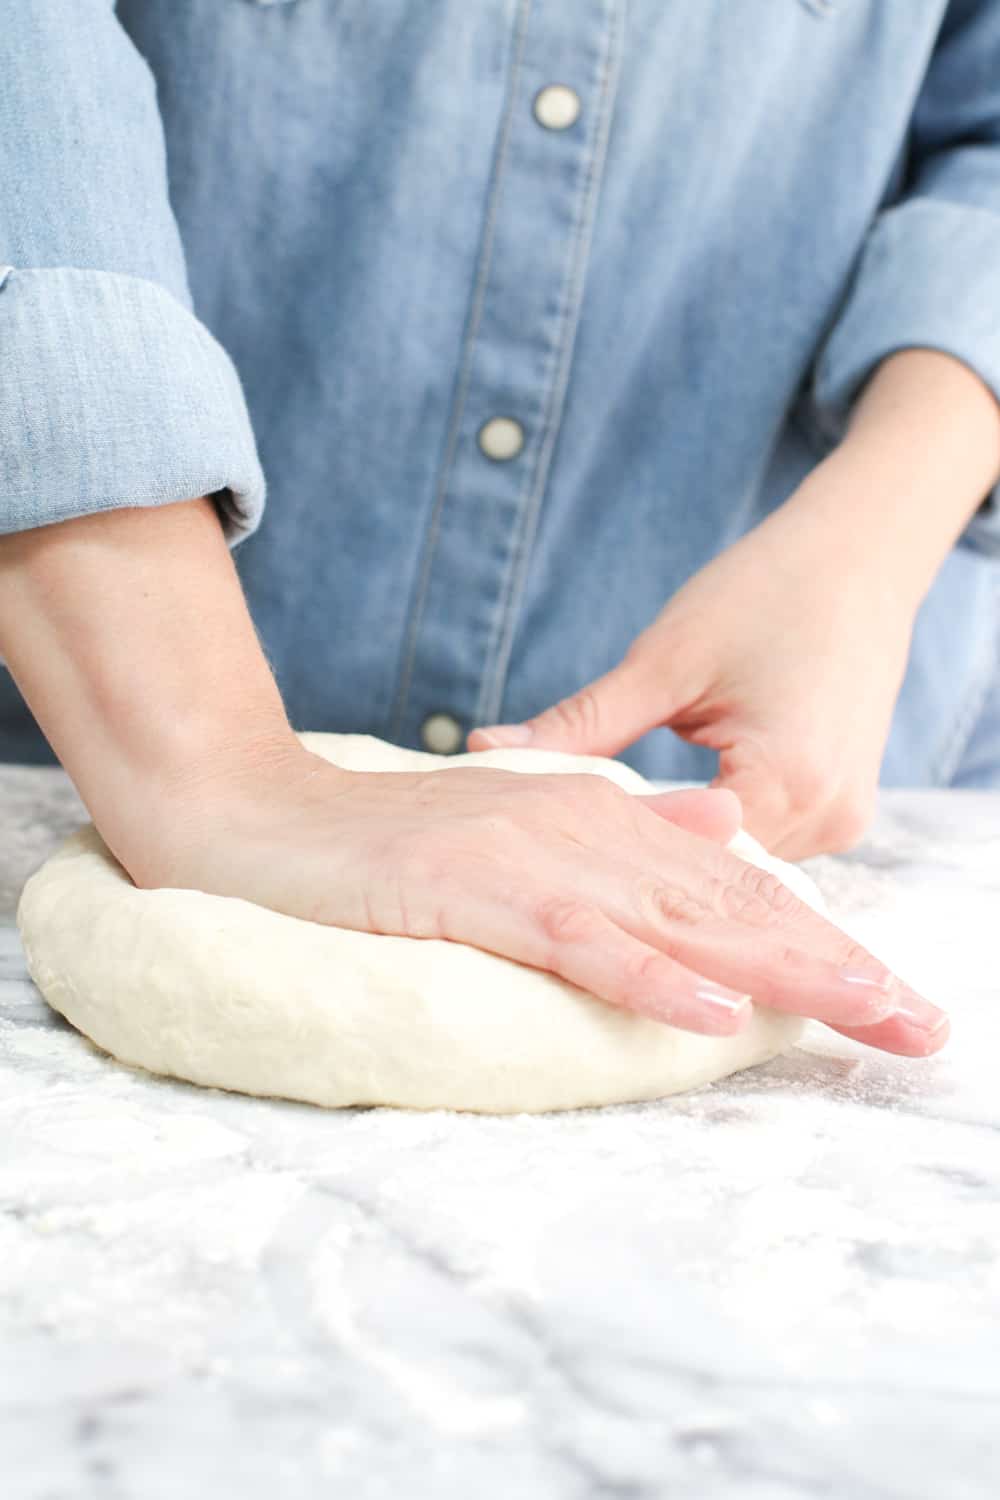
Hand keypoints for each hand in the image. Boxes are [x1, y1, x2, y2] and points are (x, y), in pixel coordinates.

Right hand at [133, 741, 947, 1056]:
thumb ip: (622, 826)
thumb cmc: (390, 840)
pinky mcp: (479, 890)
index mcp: (600, 817)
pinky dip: (648, 977)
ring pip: (678, 919)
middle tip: (922, 1023)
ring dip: (776, 969)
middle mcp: (585, 828)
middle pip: (729, 902)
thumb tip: (716, 825)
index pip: (729, 881)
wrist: (270, 816)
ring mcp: (535, 857)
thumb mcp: (523, 823)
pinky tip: (712, 1010)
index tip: (890, 992)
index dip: (816, 935)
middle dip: (832, 964)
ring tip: (866, 1016)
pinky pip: (579, 941)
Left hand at [469, 456, 916, 859]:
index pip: (676, 854)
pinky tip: (659, 815)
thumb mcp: (662, 662)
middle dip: (633, 856)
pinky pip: (762, 844)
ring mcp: (842, 822)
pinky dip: (710, 831)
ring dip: (672, 847)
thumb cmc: (764, 593)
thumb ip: (581, 724)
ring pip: (730, 864)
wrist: (859, 558)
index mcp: (787, 779)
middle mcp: (827, 818)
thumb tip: (483, 748)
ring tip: (601, 832)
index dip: (606, 852)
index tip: (537, 843)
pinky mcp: (841, 813)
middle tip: (552, 843)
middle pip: (705, 870)